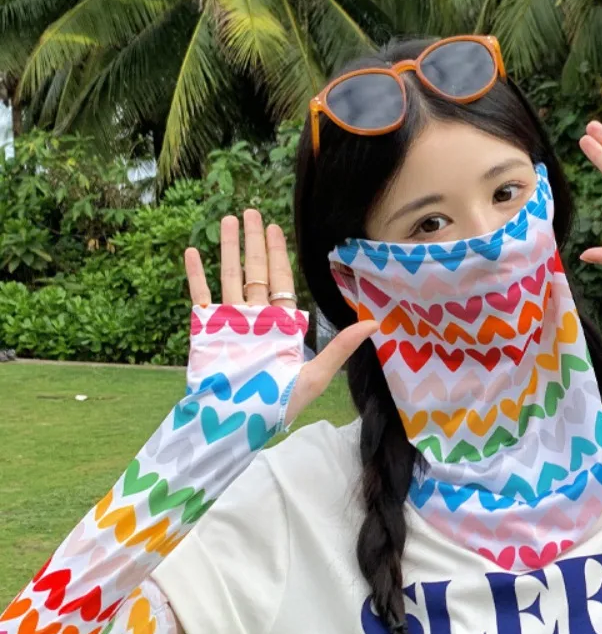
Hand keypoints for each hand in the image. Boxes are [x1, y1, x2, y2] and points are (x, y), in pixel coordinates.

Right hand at [184, 210, 376, 424]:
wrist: (236, 422)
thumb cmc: (277, 405)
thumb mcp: (316, 375)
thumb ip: (341, 347)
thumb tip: (375, 324)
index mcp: (280, 326)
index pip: (280, 282)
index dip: (278, 255)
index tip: (276, 228)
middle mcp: (255, 319)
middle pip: (254, 272)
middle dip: (255, 242)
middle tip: (252, 211)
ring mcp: (229, 322)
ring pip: (228, 276)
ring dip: (228, 248)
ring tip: (228, 219)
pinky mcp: (205, 329)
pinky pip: (200, 295)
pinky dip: (196, 274)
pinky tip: (193, 250)